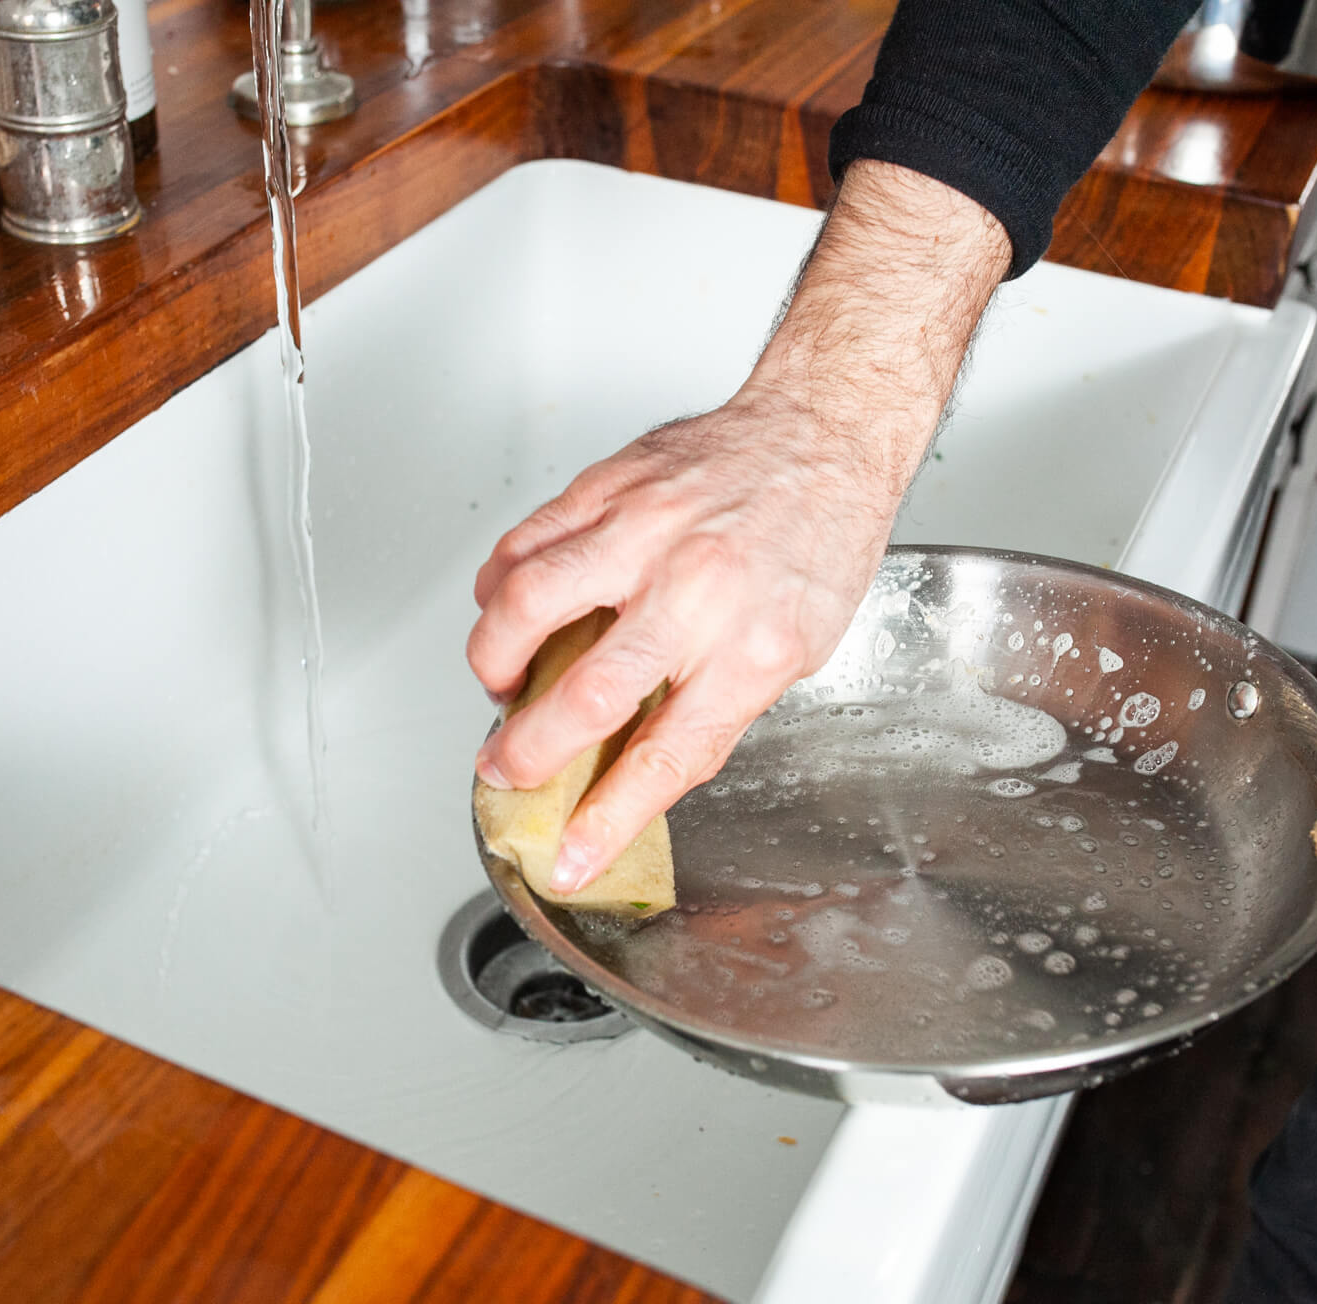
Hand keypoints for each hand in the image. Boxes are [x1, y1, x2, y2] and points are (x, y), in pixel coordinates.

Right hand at [467, 388, 903, 890]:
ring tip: (499, 685)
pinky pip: (525, 541)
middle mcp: (696, 591)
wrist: (822, 432)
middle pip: (588, 693)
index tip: (569, 857)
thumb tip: (641, 766)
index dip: (608, 819)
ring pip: (529, 604)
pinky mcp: (608, 487)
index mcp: (752, 647)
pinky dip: (497, 586)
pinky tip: (503, 608)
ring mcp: (646, 533)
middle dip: (528, 753)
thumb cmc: (817, 540)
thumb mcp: (795, 648)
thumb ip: (715, 704)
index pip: (667, 755)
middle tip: (505, 770)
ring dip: (494, 661)